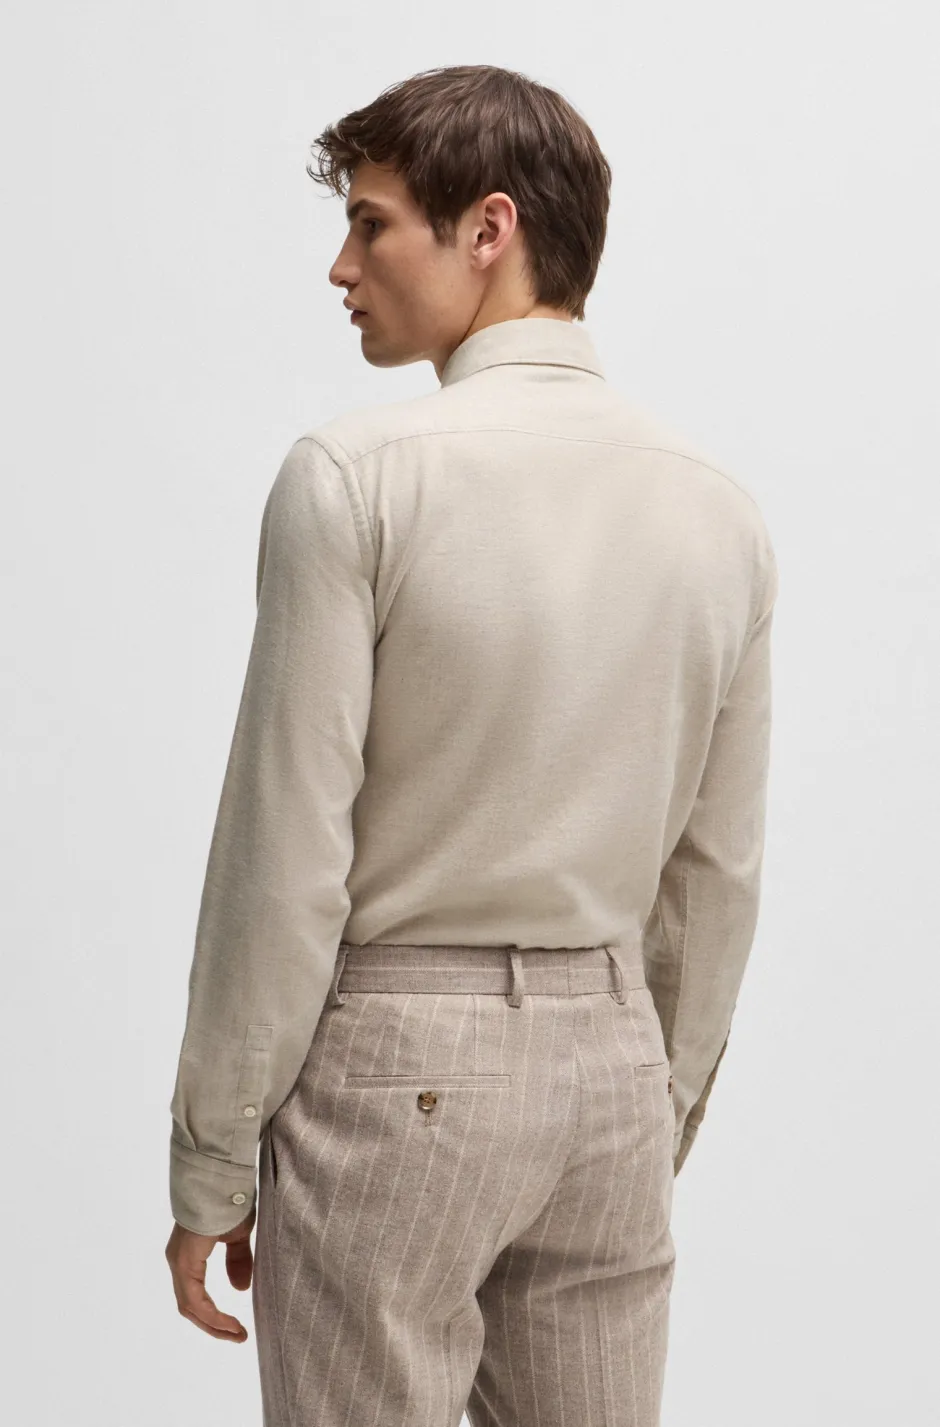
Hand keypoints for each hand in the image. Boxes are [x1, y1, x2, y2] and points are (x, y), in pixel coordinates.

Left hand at [165, 1204, 255, 1341]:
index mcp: (189, 1255)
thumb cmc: (229, 1201)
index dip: (215, 1316)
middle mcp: (179, 1261)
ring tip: (237, 1334)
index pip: (196, 1297)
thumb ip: (237, 1260)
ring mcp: (179, 1262)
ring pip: (190, 1306)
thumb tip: (240, 1289)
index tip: (238, 1329)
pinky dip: (211, 1315)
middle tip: (238, 1336)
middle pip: (191, 1306)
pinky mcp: (185, 1261)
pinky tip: (229, 1322)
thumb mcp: (237, 1236)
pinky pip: (194, 1299)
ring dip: (213, 1324)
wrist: (222, 1180)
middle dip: (214, 1325)